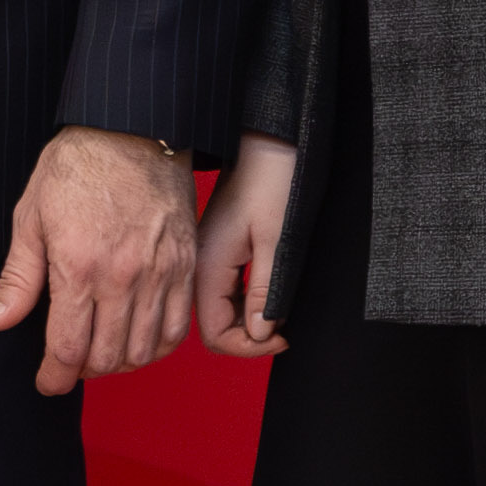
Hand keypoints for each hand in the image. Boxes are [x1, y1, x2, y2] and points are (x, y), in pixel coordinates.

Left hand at [0, 125, 197, 393]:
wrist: (134, 128)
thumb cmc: (77, 166)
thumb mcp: (31, 217)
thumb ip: (19, 279)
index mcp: (79, 267)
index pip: (69, 348)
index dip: (55, 376)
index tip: (47, 382)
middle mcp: (123, 277)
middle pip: (107, 357)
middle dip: (83, 371)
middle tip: (68, 364)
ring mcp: (160, 273)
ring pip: (143, 350)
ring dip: (118, 362)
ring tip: (100, 352)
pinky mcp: (184, 266)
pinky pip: (175, 328)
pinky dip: (155, 346)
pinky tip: (136, 339)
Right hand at [193, 135, 299, 358]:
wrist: (268, 139)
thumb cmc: (275, 179)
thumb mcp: (278, 240)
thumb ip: (265, 291)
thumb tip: (259, 333)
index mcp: (208, 264)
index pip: (215, 334)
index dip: (248, 347)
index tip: (283, 337)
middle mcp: (200, 265)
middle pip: (214, 325)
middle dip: (249, 336)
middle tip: (286, 329)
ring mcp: (207, 256)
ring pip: (220, 309)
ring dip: (250, 319)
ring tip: (280, 310)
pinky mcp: (218, 248)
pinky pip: (225, 290)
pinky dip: (247, 301)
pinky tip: (268, 292)